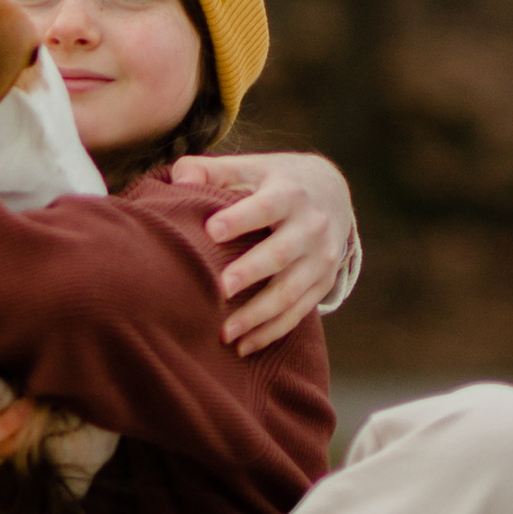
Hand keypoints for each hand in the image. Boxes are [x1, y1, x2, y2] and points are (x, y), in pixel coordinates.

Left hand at [170, 149, 356, 354]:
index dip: (240, 217)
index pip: (266, 206)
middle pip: (282, 253)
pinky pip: (298, 313)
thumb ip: (211, 170)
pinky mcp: (322, 283)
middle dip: (252, 272)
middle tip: (221, 289)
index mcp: (290, 193)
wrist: (332, 193)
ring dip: (258, 315)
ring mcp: (321, 259)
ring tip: (225, 332)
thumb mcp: (251, 167)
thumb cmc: (275, 182)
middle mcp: (311, 226)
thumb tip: (179, 179)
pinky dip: (271, 332)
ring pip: (291, 291)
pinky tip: (243, 346)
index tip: (211, 230)